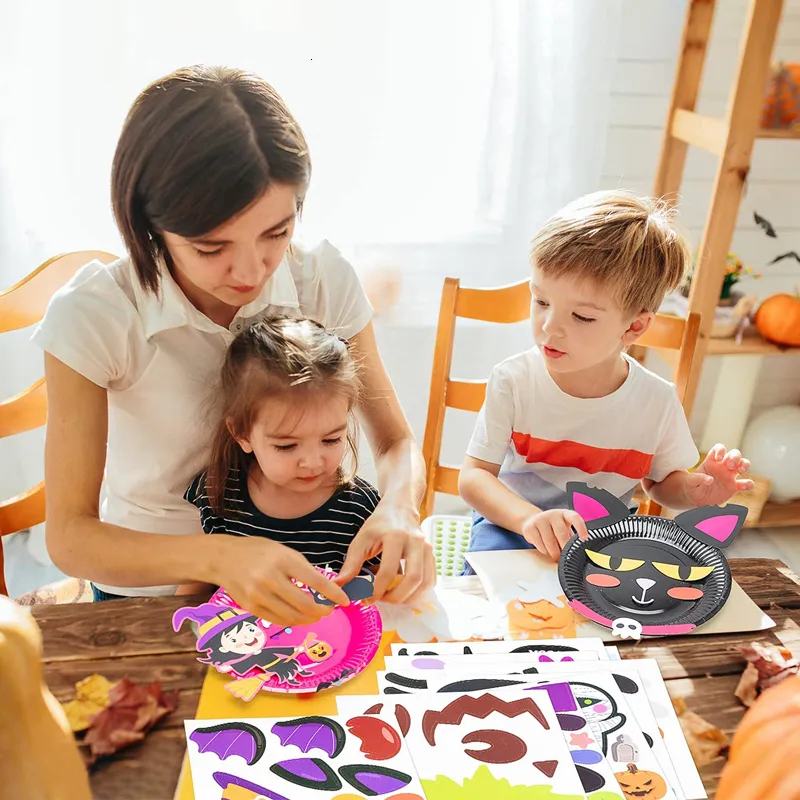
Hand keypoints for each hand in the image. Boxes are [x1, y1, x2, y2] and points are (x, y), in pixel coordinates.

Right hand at [214, 537, 349, 627]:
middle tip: (329, 610)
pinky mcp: (250, 608)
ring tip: (316, 614)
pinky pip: (278, 620)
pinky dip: (292, 620)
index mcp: (282, 560)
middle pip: (304, 604)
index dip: (333, 594)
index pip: (315, 581)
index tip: (345, 601)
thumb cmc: (258, 551)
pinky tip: (299, 616)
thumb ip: (302, 569)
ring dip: (309, 619)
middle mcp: (270, 578)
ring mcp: (258, 595)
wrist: (223, 558)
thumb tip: (324, 588)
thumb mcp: (283, 551)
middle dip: (322, 611)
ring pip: (292, 617)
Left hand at [338, 504, 434, 604]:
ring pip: (425, 583)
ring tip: (391, 597)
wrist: (400, 509)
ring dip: (408, 597)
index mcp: (395, 536)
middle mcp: (415, 542)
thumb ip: (351, 564)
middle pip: (413, 579)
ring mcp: (427, 548)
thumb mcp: (361, 540)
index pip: (388, 571)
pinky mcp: (432, 555)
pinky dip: (418, 592)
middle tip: (381, 600)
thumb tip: (339, 586)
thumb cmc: (379, 524)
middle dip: (396, 597)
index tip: (366, 599)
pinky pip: (431, 580)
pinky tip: (404, 592)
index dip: (377, 590)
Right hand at [520, 509, 587, 560]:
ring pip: (549, 541)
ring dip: (554, 552)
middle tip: (565, 557)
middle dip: (564, 547)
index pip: (575, 518)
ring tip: (556, 555)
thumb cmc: (553, 529)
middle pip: (561, 532)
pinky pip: (539, 544)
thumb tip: (578, 554)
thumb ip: (571, 539)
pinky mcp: (530, 527)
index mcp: (565, 514)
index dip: (581, 528)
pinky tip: (546, 549)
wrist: (533, 521)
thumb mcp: (564, 529)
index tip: (584, 538)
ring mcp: (540, 519)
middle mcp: (553, 514)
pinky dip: (544, 550)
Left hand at [686, 443, 753, 506]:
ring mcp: (730, 476)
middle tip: (730, 465)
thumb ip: (698, 478)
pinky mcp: (735, 487)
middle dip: (735, 457)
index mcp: (711, 461)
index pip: (719, 449)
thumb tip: (709, 479)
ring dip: (745, 465)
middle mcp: (722, 466)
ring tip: (740, 471)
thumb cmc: (691, 486)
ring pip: (743, 464)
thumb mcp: (690, 482)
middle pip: (734, 454)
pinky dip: (748, 484)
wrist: (695, 499)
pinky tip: (742, 486)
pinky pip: (747, 483)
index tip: (718, 459)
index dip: (721, 450)